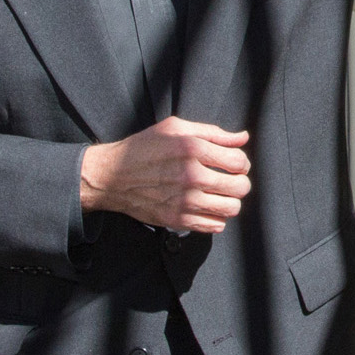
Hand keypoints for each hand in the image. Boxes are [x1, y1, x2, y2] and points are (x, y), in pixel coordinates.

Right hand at [80, 117, 251, 232]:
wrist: (111, 176)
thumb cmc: (144, 147)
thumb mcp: (175, 128)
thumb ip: (213, 132)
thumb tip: (243, 138)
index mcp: (192, 148)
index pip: (239, 162)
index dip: (242, 163)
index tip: (233, 164)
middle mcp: (191, 176)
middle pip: (241, 187)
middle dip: (240, 182)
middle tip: (230, 180)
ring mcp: (184, 201)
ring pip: (232, 209)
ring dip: (231, 201)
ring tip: (220, 195)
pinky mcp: (177, 220)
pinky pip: (215, 225)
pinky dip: (216, 218)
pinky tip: (206, 207)